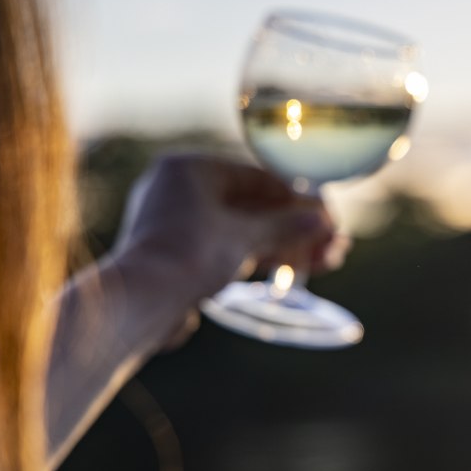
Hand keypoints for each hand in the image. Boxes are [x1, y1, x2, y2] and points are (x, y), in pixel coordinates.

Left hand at [113, 153, 341, 343]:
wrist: (140, 302)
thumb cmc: (189, 254)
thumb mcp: (246, 236)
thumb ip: (286, 226)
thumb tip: (323, 222)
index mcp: (190, 168)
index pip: (257, 176)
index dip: (297, 199)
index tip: (326, 217)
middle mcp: (178, 190)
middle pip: (251, 206)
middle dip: (293, 228)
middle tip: (330, 243)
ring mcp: (174, 224)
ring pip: (241, 231)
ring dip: (282, 246)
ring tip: (323, 261)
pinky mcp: (174, 256)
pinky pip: (225, 250)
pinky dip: (256, 258)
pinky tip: (290, 271)